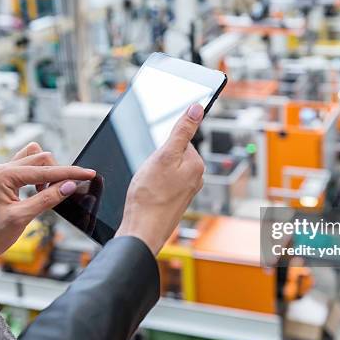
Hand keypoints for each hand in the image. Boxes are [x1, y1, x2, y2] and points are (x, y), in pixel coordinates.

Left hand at [0, 142, 95, 258]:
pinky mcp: (6, 178)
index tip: (88, 173)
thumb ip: (47, 199)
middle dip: (58, 173)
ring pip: (35, 158)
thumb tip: (69, 185)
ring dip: (48, 171)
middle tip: (65, 191)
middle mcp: (2, 169)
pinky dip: (40, 174)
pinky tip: (40, 190)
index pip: (45, 170)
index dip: (70, 173)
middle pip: (42, 158)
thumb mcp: (22, 218)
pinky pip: (28, 165)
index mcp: (4, 176)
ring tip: (48, 192)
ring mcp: (3, 172)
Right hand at [116, 104, 204, 254]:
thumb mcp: (164, 155)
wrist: (142, 231)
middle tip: (149, 174)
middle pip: (173, 154)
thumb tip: (197, 108)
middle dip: (158, 160)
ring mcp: (186, 191)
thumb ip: (182, 131)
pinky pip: (163, 184)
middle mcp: (196, 178)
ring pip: (166, 169)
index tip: (155, 159)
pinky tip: (148, 194)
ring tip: (147, 186)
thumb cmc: (149, 197)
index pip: (180, 140)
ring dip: (154, 173)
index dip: (162, 146)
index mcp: (197, 164)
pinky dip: (153, 186)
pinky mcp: (176, 201)